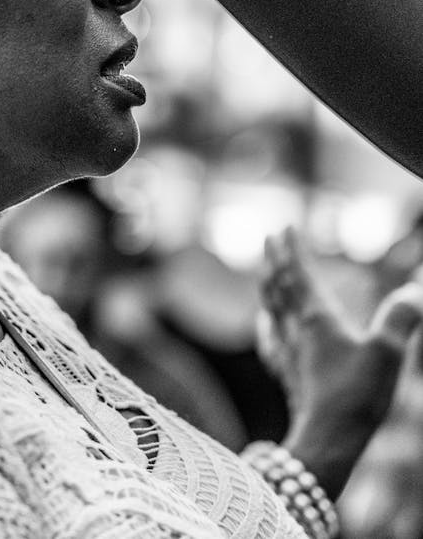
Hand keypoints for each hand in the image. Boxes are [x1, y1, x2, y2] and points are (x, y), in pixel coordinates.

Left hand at [257, 227, 422, 499]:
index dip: (292, 250)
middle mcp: (296, 331)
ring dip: (268, 286)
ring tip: (264, 274)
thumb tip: (415, 291)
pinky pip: (271, 339)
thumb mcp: (387, 354)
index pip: (298, 275)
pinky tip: (264, 325)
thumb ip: (400, 319)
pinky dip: (267, 322)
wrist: (325, 442)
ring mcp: (288, 354)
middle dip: (275, 261)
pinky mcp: (287, 376)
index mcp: (317, 319)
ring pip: (271, 310)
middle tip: (269, 240)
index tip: (285, 228)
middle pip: (278, 287)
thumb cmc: (355, 397)